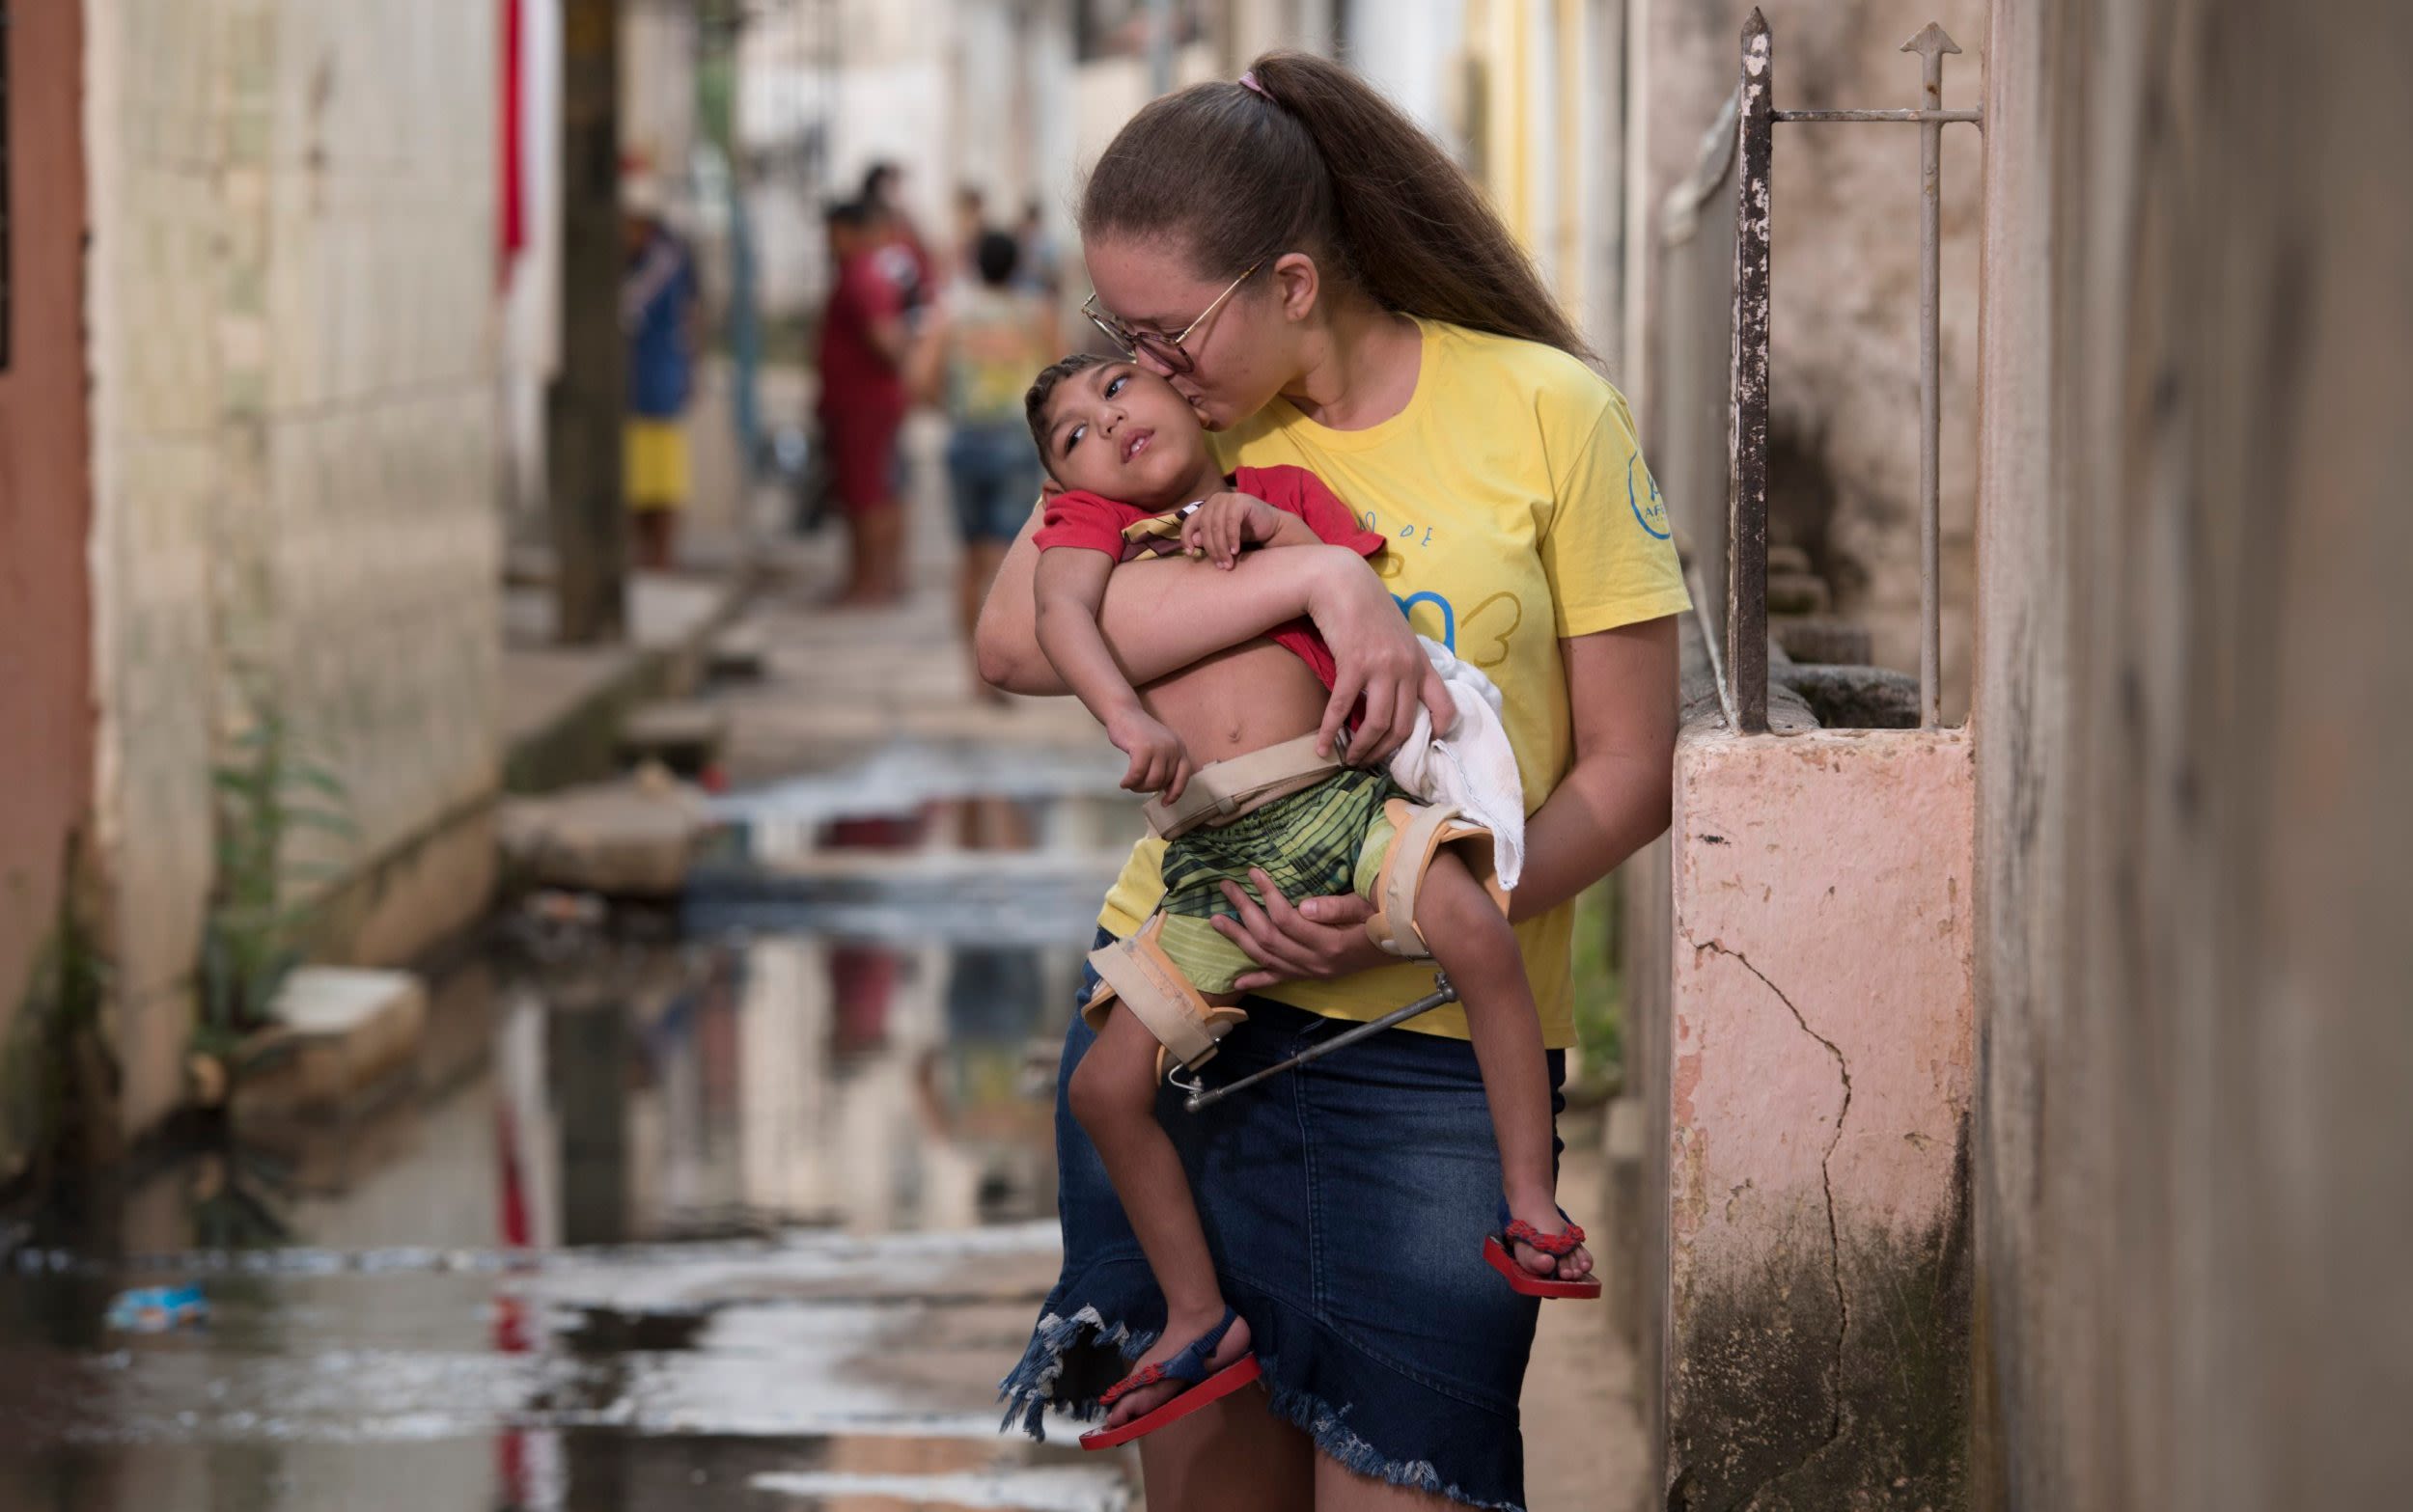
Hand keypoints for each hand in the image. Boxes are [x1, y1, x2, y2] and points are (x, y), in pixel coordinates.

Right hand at [1105, 710, 1192, 800]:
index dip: (1175, 792)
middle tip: (1136, 786)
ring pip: (1152, 781)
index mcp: (1180, 748)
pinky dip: (1130, 782)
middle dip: (1148, 789)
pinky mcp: (1143, 748)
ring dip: (1138, 787)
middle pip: (1164, 781)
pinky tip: (1123, 783)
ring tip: (1130, 784)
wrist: (1124, 713)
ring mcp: (1159, 747)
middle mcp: (1173, 748)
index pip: (1184, 776)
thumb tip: (1166, 790)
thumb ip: (1166, 765)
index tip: (1165, 802)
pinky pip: (1137, 774)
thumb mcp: (1160, 748)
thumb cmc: (1140, 734)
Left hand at [1180, 491, 1282, 569]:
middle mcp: (1215, 500)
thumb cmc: (1245, 533)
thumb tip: (1194, 541)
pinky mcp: (1241, 501)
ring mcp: (1228, 498)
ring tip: (1228, 563)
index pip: (1190, 521)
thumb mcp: (1222, 538)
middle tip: (1220, 566)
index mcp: (1207, 507)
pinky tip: (1236, 551)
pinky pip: (1231, 522)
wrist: (1271, 527)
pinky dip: (1232, 538)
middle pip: (1205, 527)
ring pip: (1217, 526)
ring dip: (1222, 548)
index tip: (1190, 553)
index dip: (1186, 537)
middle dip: (1211, 549)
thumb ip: (1208, 538)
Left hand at [1209, 868, 1393, 989]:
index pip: (1286, 919)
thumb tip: (1302, 906)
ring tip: (1216, 921)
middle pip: (1268, 938)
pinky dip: (1257, 979)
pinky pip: (1279, 979)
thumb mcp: (1368, 906)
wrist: (1404, 944)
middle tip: (1226, 888)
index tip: (1253, 872)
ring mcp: (1312, 972)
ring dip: (1239, 939)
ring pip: (1266, 958)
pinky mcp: (1312, 976)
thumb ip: (1337, 908)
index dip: (1266, 895)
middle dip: (1243, 911)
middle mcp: (1315, 963)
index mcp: (1329, 944)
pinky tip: (1237, 979)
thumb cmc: (1387, 918)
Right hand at [1303, 552, 1456, 765]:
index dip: (1438, 732)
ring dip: (1362, 749)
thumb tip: (1396, 697)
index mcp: (1422, 663)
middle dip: (1385, 752)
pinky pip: (1343, 708)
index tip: (1422, 749)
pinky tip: (1322, 747)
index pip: (1445, 706)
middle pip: (1403, 726)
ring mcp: (1382, 667)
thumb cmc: (1368, 609)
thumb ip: (1403, 665)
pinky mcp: (1354, 664)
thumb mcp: (1398, 637)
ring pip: (1377, 724)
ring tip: (1350, 760)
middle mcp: (1407, 668)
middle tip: (1368, 762)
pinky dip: (1331, 732)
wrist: (1343, 582)